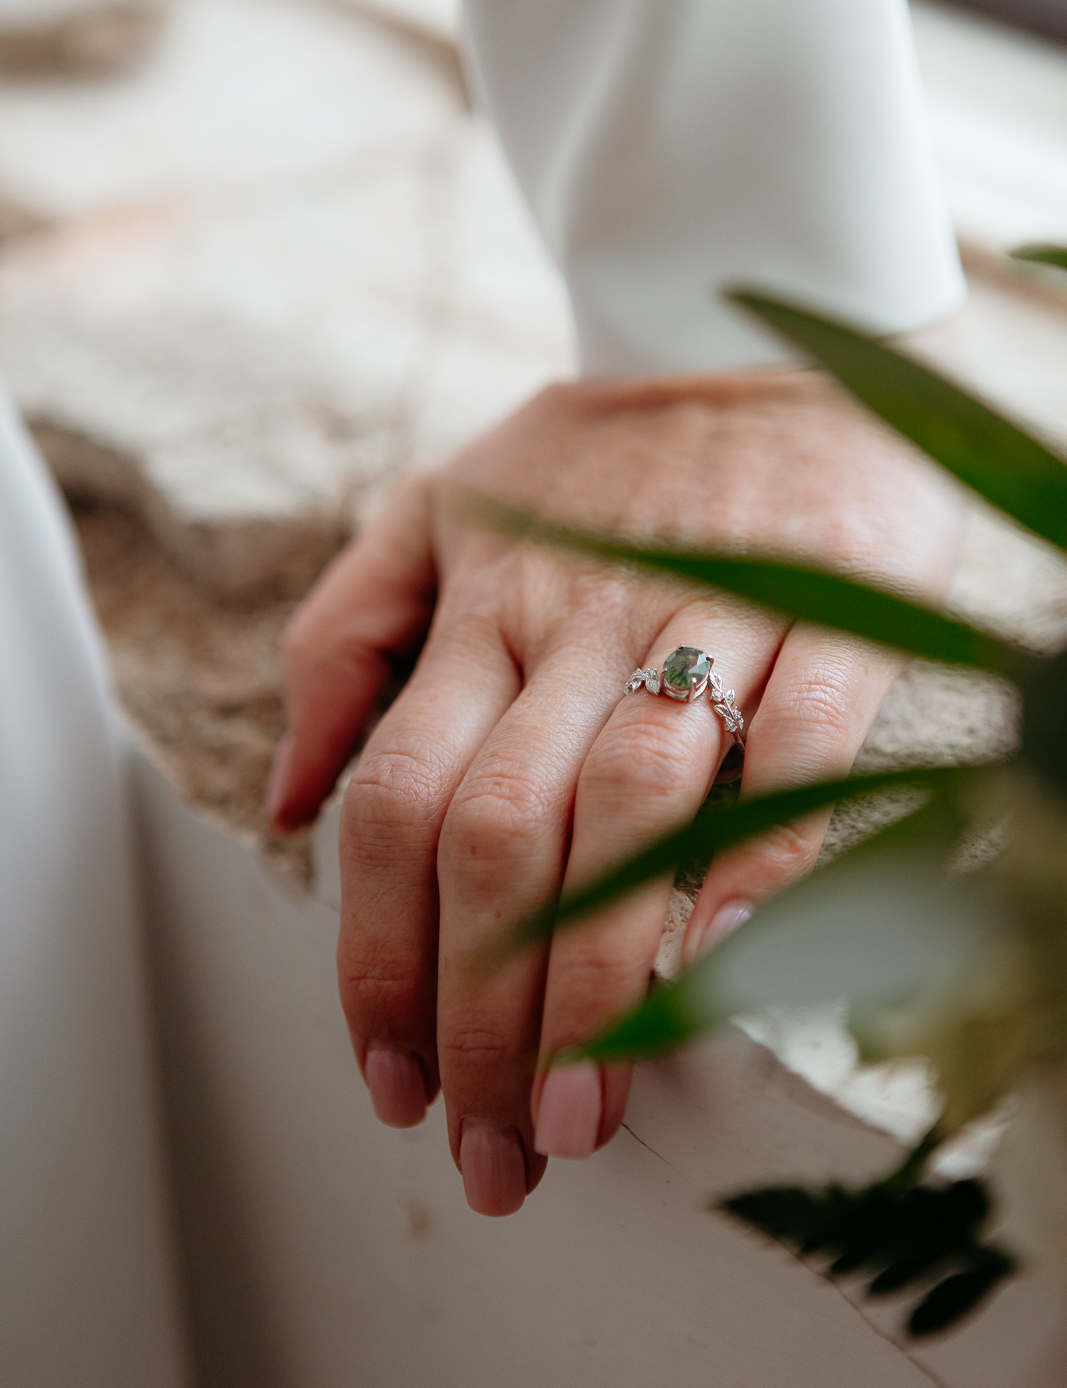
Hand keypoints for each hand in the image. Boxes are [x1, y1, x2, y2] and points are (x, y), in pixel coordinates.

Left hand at [269, 369, 961, 1215]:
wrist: (758, 351)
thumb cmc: (590, 458)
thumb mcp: (430, 507)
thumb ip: (342, 633)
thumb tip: (293, 796)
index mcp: (481, 608)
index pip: (397, 803)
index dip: (378, 954)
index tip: (389, 1077)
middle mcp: (577, 624)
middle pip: (501, 834)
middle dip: (484, 1010)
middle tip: (494, 1148)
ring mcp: (708, 614)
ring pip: (632, 809)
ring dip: (602, 973)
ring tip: (583, 1114)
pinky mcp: (832, 612)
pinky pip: (798, 742)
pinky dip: (762, 855)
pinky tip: (724, 965)